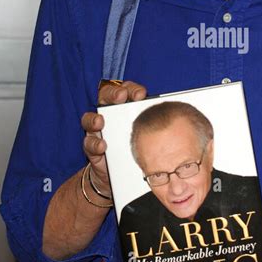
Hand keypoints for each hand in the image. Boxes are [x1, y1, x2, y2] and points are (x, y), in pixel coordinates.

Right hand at [80, 80, 146, 196]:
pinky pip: (89, 143)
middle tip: (120, 97)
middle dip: (112, 94)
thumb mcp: (145, 131)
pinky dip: (95, 144)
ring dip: (94, 118)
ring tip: (101, 121)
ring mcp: (97, 131)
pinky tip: (103, 146)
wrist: (122, 172)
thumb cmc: (136, 145)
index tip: (140, 94)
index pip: (125, 90)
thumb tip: (173, 113)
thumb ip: (152, 121)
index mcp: (123, 107)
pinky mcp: (92, 147)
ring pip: (90, 119)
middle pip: (104, 97)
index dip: (131, 89)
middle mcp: (108, 114)